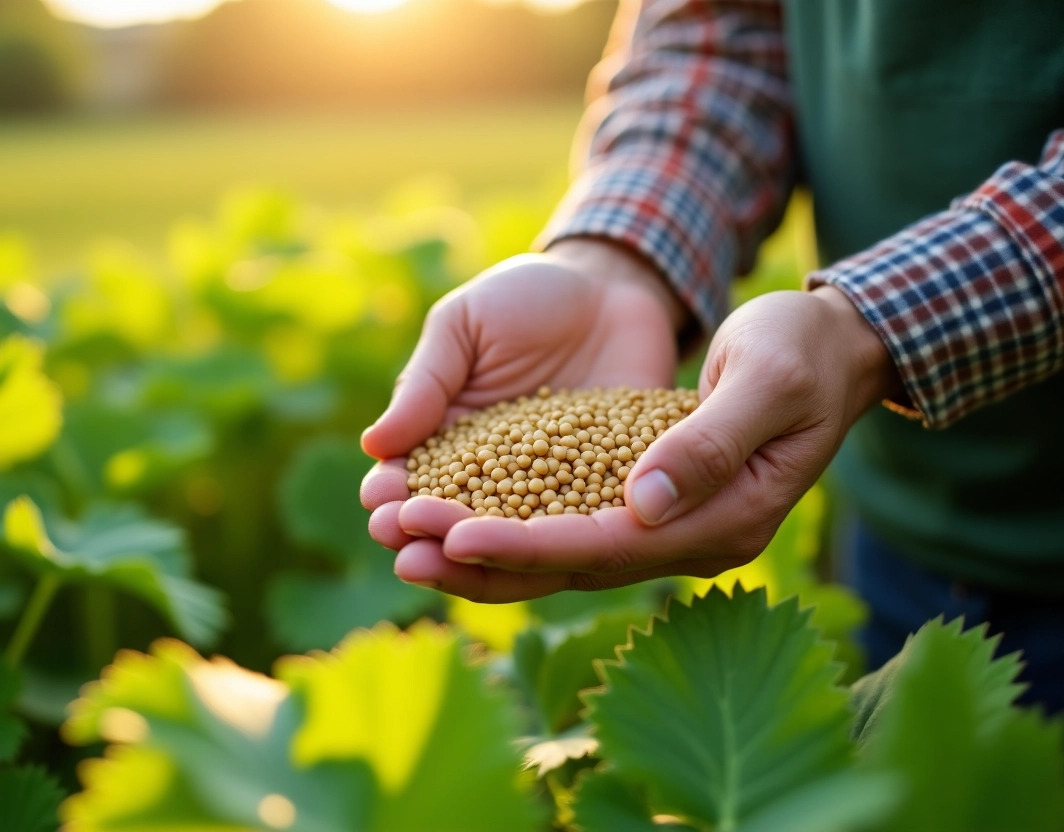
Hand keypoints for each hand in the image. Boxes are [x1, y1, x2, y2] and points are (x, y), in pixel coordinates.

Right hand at [360, 239, 685, 591]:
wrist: (611, 285)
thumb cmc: (524, 298)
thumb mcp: (464, 326)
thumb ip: (426, 383)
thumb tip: (373, 443)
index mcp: (448, 439)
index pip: (411, 479)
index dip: (392, 494)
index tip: (380, 503)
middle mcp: (496, 476)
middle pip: (455, 521)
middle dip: (426, 536)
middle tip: (406, 546)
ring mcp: (551, 487)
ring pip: (513, 538)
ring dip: (481, 556)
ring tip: (458, 556)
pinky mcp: (607, 488)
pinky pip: (584, 521)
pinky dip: (562, 539)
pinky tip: (545, 549)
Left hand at [367, 283, 899, 602]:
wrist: (828, 345)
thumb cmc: (804, 349)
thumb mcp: (768, 380)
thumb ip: (710, 440)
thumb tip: (643, 502)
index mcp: (726, 521)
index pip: (609, 545)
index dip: (530, 544)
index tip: (458, 534)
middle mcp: (691, 539)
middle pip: (570, 563)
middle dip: (485, 557)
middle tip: (402, 548)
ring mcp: (668, 525)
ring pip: (559, 552)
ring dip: (482, 550)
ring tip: (404, 540)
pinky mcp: (645, 500)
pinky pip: (566, 521)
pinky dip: (509, 521)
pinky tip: (451, 514)